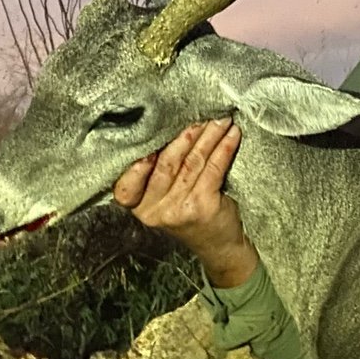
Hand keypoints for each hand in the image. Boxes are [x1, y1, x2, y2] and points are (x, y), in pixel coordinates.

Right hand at [111, 118, 255, 286]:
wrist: (218, 245)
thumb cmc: (189, 212)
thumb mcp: (165, 198)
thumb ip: (158, 173)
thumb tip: (167, 127)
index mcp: (138, 205)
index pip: (128, 184)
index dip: (137, 162)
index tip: (149, 137)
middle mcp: (154, 210)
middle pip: (166, 162)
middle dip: (185, 134)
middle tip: (198, 113)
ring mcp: (178, 209)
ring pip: (192, 161)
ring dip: (208, 135)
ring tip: (219, 118)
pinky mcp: (202, 206)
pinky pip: (213, 168)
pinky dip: (224, 147)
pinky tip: (232, 134)